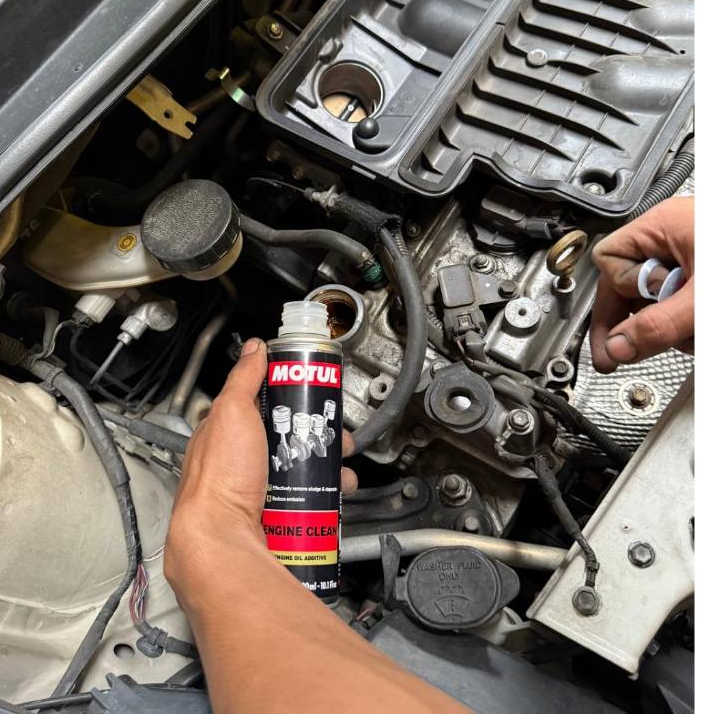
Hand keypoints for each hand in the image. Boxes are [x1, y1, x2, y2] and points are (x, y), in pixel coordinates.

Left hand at [165, 337, 356, 605]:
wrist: (223, 539)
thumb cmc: (219, 479)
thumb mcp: (231, 413)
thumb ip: (243, 379)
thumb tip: (254, 348)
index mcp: (227, 434)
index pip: (265, 406)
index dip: (294, 400)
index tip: (317, 398)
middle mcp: (243, 463)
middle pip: (291, 440)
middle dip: (320, 436)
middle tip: (339, 437)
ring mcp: (261, 490)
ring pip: (303, 470)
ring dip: (329, 466)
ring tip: (342, 466)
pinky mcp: (278, 514)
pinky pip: (310, 499)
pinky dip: (328, 493)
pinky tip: (337, 491)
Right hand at [590, 196, 693, 372]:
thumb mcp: (699, 301)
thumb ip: (656, 327)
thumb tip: (616, 348)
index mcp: (660, 226)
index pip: (607, 263)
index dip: (615, 298)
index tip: (621, 336)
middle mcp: (671, 236)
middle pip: (628, 287)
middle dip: (642, 321)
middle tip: (649, 345)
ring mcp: (689, 253)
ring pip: (655, 299)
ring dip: (670, 327)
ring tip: (694, 334)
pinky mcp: (699, 270)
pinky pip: (677, 300)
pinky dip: (686, 322)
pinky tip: (699, 330)